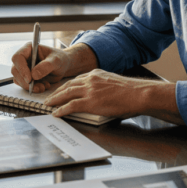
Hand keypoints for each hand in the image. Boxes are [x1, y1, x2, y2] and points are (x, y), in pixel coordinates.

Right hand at [10, 43, 72, 92]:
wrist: (63, 66)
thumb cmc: (60, 59)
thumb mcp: (56, 61)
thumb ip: (46, 66)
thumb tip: (34, 75)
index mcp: (29, 49)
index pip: (17, 58)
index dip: (21, 69)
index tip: (30, 79)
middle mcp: (24, 58)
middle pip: (15, 70)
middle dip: (25, 81)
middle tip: (39, 87)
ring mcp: (24, 68)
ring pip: (18, 79)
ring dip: (30, 86)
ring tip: (44, 87)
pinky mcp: (26, 77)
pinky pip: (24, 85)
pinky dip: (33, 88)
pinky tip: (43, 86)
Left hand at [44, 70, 183, 123]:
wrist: (138, 94)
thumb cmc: (131, 92)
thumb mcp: (114, 83)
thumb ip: (104, 86)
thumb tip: (100, 95)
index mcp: (96, 74)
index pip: (77, 79)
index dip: (67, 85)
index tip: (62, 89)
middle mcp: (90, 79)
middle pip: (68, 85)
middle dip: (57, 92)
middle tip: (50, 97)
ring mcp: (89, 90)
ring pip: (66, 94)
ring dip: (55, 100)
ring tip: (48, 105)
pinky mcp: (90, 102)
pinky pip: (71, 105)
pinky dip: (61, 109)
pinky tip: (56, 113)